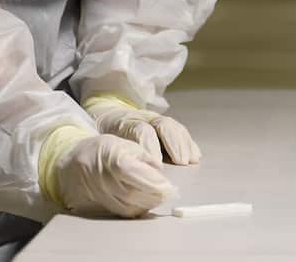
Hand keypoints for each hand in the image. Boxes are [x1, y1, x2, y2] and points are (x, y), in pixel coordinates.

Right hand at [40, 129, 174, 217]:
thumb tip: (160, 173)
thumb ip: (145, 157)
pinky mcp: (99, 207)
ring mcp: (102, 197)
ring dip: (148, 204)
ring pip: (131, 207)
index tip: (170, 186)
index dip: (158, 184)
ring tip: (157, 196)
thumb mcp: (124, 144)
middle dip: (156, 196)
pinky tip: (143, 201)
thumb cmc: (100, 150)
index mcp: (115, 161)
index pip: (141, 177)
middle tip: (168, 192)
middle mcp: (107, 182)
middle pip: (138, 196)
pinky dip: (137, 209)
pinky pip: (122, 212)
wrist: (72, 163)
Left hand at [84, 95, 202, 165]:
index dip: (151, 146)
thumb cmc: (103, 140)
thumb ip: (114, 158)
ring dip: (183, 143)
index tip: (157, 166)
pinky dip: (188, 143)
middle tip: (181, 163)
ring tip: (190, 161)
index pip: (140, 130)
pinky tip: (194, 156)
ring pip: (172, 125)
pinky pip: (179, 130)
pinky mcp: (163, 125)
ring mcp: (154, 119)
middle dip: (173, 143)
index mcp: (122, 123)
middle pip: (161, 124)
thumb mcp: (101, 146)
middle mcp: (141, 118)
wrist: (103, 117)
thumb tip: (127, 179)